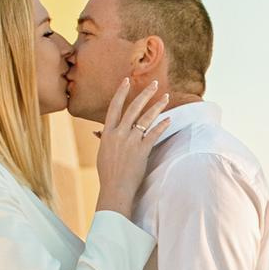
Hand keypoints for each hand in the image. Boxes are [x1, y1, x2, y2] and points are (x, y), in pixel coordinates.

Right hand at [91, 78, 167, 220]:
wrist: (115, 188)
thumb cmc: (108, 173)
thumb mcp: (103, 153)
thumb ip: (105, 139)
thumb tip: (100, 131)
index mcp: (108, 133)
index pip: (114, 107)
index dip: (121, 92)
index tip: (127, 81)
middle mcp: (119, 134)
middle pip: (133, 108)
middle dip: (144, 94)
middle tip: (154, 83)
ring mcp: (131, 142)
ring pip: (145, 119)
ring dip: (157, 106)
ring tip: (166, 97)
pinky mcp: (142, 150)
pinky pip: (154, 134)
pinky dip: (162, 126)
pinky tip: (169, 119)